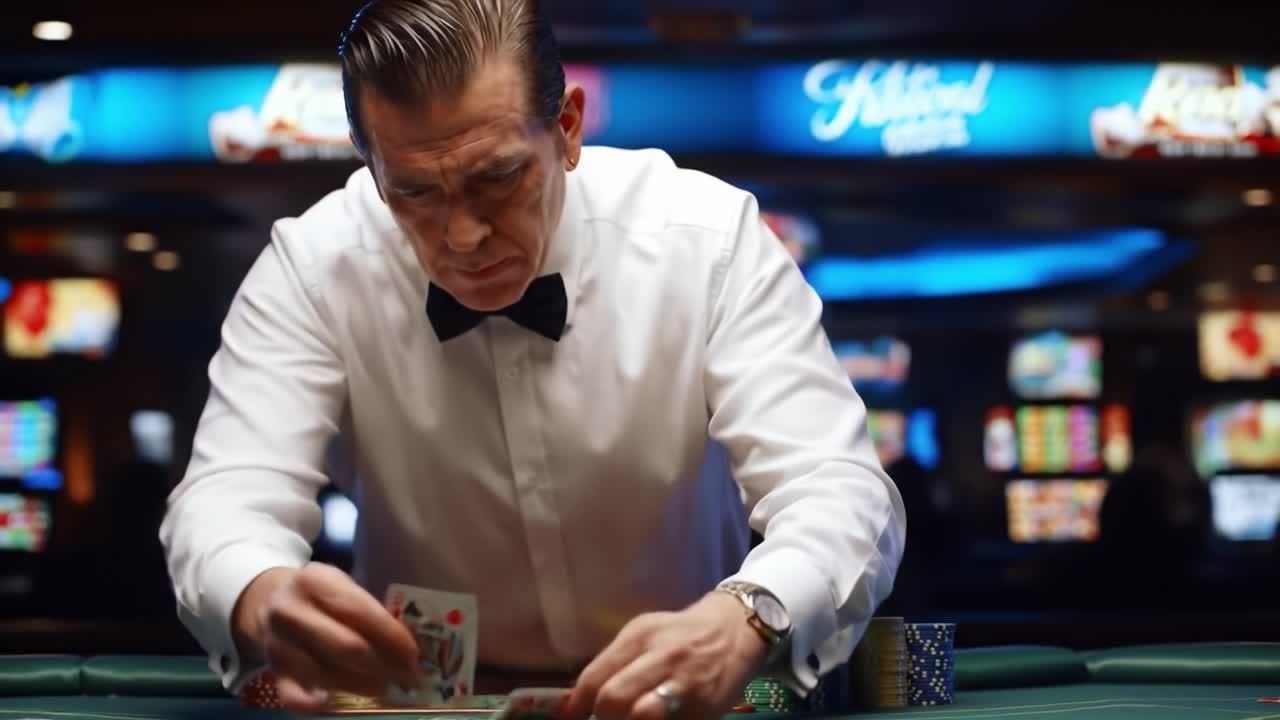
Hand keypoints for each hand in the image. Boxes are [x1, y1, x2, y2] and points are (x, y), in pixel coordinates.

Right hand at [232, 563, 421, 711]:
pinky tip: (341, 705)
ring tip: (388, 688)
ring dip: (363, 686)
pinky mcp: (272, 671)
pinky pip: (294, 696)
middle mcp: (291, 612)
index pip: (359, 611)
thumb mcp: (339, 586)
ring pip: (326, 674)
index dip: (391, 636)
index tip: (414, 654)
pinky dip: (318, 704)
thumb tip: (406, 645)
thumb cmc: (318, 595)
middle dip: (384, 665)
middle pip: (345, 646)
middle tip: (409, 677)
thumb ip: (367, 609)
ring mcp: (278, 644)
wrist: (265, 601)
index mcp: (315, 581)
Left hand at [563, 592, 768, 719]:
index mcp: (640, 637)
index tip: (570, 719)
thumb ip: (611, 663)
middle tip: (608, 718)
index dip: (576, 706)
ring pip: (641, 718)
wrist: (736, 630)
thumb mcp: (643, 634)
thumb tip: (573, 702)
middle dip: (604, 717)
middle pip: (613, 700)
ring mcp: (686, 686)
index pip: (595, 677)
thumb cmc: (680, 633)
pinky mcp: (705, 710)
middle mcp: (662, 658)